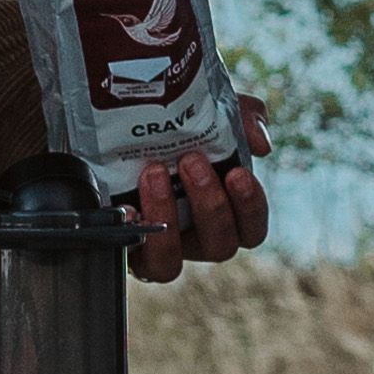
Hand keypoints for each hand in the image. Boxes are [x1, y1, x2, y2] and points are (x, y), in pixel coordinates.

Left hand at [131, 94, 270, 283]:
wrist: (113, 124)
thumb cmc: (171, 124)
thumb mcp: (210, 110)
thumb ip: (243, 119)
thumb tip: (261, 144)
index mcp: (222, 212)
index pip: (251, 230)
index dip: (250, 208)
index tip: (238, 173)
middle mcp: (193, 236)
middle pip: (219, 246)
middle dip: (209, 205)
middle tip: (191, 161)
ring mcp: (156, 246)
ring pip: (170, 263)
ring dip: (167, 218)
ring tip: (155, 174)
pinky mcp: (122, 245)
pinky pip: (127, 256)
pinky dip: (128, 232)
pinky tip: (126, 207)